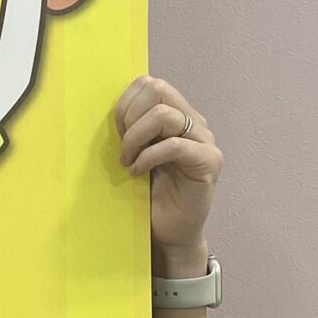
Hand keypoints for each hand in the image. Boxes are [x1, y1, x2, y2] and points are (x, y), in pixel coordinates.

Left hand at [116, 76, 222, 271]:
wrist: (170, 233)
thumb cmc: (150, 196)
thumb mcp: (134, 154)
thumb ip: (131, 129)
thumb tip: (109, 109)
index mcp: (177, 115)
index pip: (149, 84)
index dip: (125, 104)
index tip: (116, 134)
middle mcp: (194, 122)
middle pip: (158, 89)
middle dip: (130, 117)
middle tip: (123, 148)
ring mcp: (204, 141)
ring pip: (164, 114)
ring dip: (136, 138)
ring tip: (128, 162)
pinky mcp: (208, 162)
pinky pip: (174, 145)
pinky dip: (148, 157)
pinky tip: (138, 172)